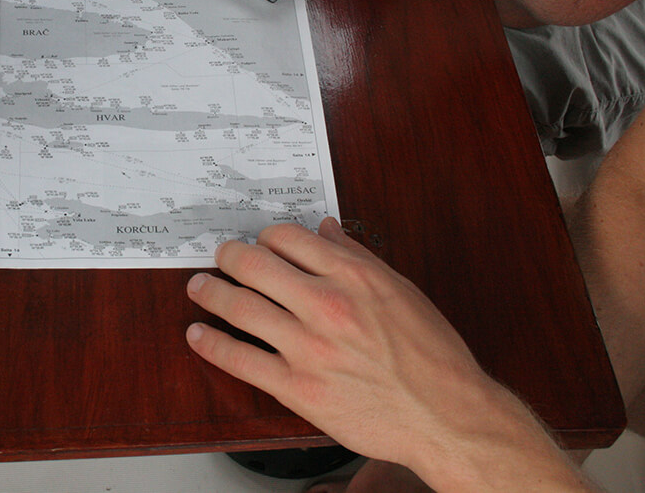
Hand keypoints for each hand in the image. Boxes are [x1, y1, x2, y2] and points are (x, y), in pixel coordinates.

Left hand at [184, 220, 588, 490]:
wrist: (447, 416)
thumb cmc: (431, 355)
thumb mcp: (400, 290)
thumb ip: (357, 256)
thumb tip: (325, 229)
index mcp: (353, 276)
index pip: (287, 237)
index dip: (265, 236)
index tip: (258, 243)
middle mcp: (326, 305)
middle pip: (253, 264)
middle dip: (228, 256)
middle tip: (219, 257)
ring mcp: (308, 347)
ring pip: (239, 306)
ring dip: (209, 292)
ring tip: (198, 287)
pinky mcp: (297, 387)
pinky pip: (239, 358)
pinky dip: (210, 343)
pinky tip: (197, 334)